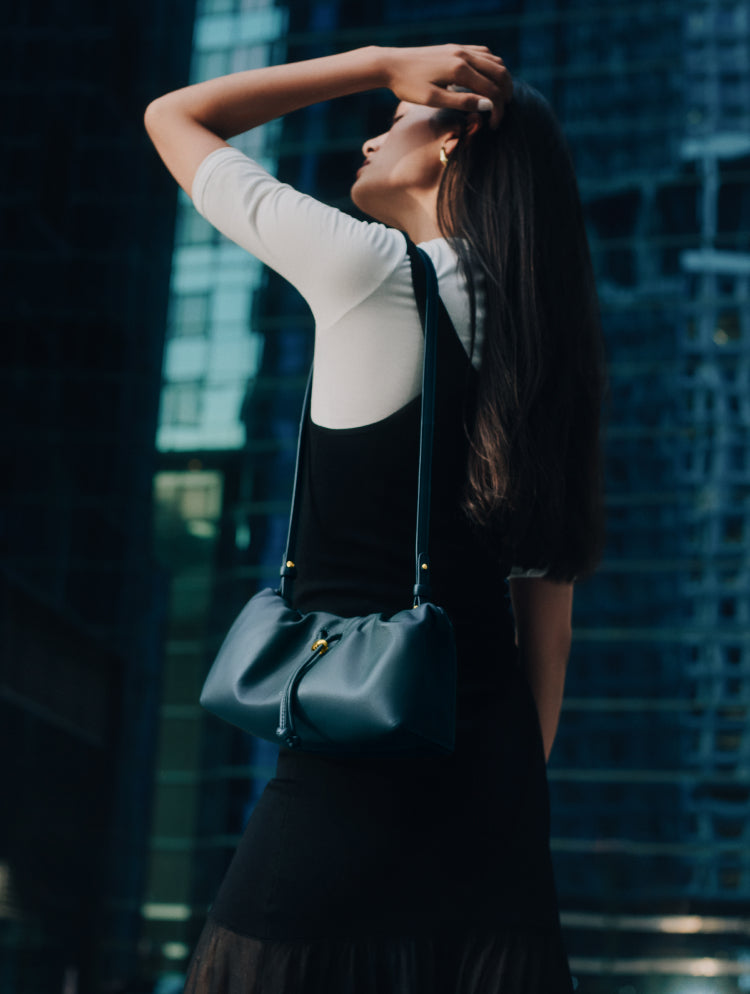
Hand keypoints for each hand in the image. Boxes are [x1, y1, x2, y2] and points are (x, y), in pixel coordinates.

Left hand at [380, 44, 511, 127]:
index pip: (491, 90)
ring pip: (494, 60)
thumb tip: (487, 105)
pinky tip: (487, 79)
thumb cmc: (408, 86)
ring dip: (501, 79)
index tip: (493, 126)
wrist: (390, 64)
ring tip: (499, 98)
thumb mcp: (433, 100)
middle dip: (505, 93)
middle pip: (499, 72)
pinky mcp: (454, 48)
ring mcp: (460, 49)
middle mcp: (463, 55)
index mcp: (459, 70)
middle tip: (502, 112)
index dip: (497, 110)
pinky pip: (483, 53)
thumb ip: (461, 102)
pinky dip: (491, 66)